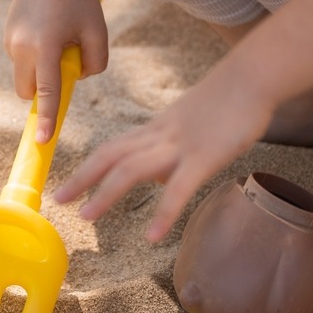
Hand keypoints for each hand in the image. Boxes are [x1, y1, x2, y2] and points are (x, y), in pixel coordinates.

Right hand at [4, 0, 108, 142]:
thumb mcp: (98, 28)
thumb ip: (95, 62)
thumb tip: (78, 79)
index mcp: (45, 47)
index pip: (46, 92)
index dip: (46, 119)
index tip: (42, 140)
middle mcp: (21, 47)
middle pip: (28, 92)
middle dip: (43, 92)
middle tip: (68, 61)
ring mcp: (10, 42)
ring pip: (24, 76)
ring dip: (41, 71)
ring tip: (59, 36)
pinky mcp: (7, 35)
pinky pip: (22, 60)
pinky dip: (35, 57)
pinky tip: (48, 29)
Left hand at [54, 65, 273, 241]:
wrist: (253, 76)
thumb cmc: (225, 103)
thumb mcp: (187, 127)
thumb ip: (169, 152)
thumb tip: (159, 181)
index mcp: (155, 130)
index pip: (111, 148)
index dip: (85, 167)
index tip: (65, 186)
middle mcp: (159, 137)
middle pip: (110, 156)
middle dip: (81, 178)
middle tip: (58, 200)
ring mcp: (180, 146)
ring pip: (132, 169)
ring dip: (106, 194)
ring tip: (86, 217)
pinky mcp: (206, 156)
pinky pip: (180, 188)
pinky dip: (164, 212)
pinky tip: (153, 236)